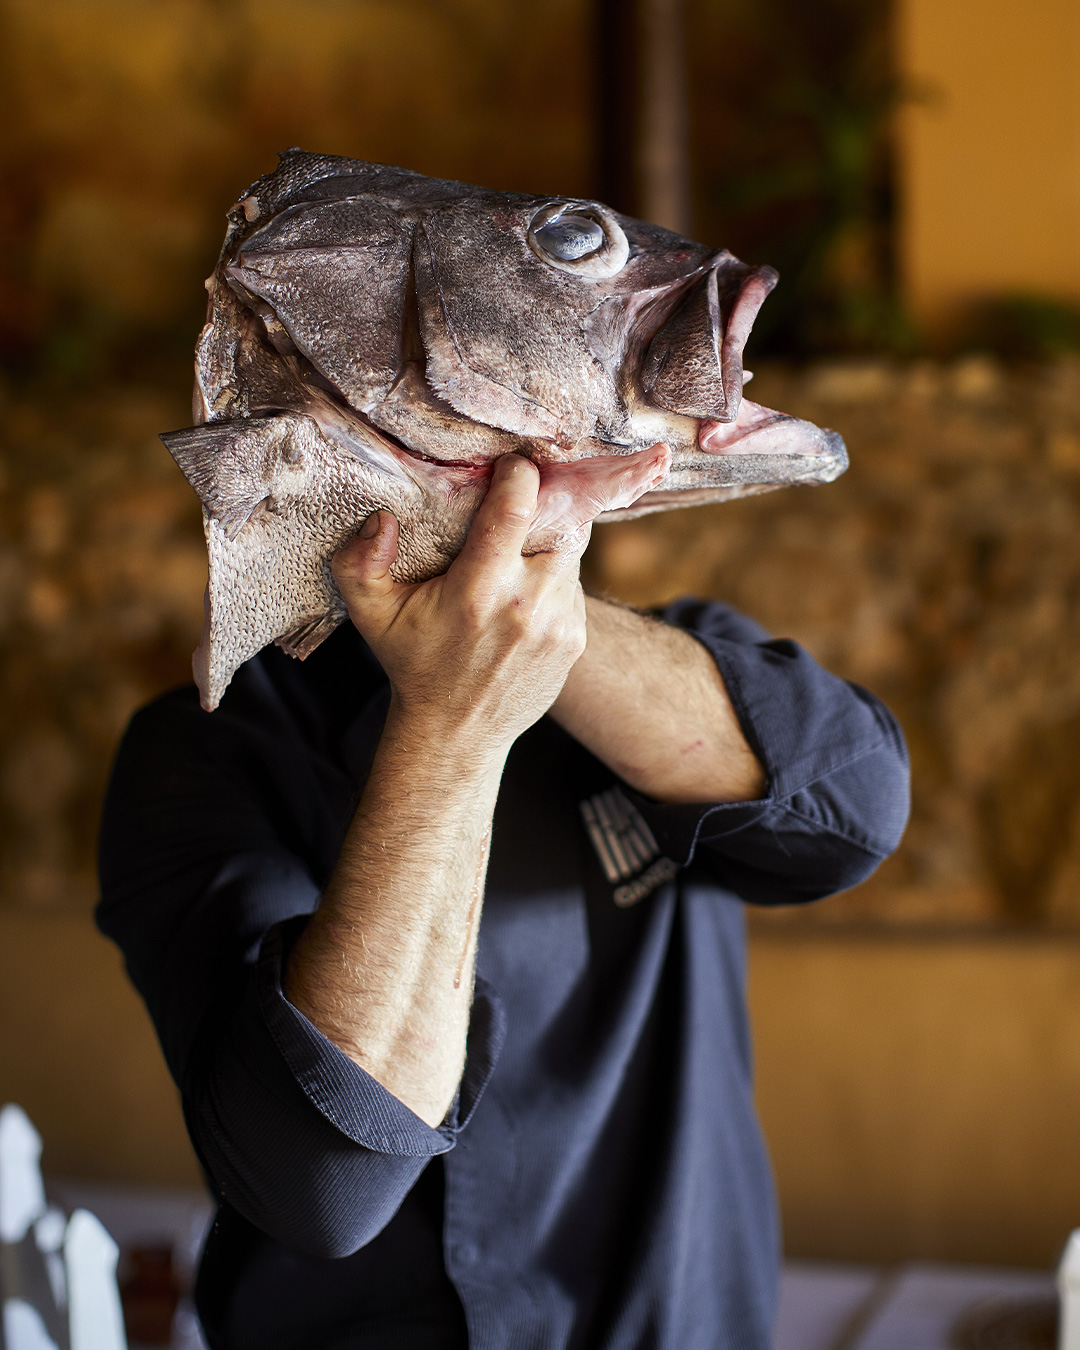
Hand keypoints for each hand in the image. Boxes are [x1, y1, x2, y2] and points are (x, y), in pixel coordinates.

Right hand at [332, 455, 587, 759]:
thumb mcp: (372, 616)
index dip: (520, 475)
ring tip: (512, 560)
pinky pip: (573, 587)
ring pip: (569, 555)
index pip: (516, 510)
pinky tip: (522, 597)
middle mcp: (527, 605)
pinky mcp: (576, 638)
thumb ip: (360, 564)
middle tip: (515, 509)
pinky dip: (553, 581)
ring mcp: (559, 624)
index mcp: (478, 591)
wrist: (457, 732)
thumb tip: (380, 520)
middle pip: (556, 525)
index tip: (512, 463)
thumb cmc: (413, 663)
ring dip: (545, 547)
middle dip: (539, 510)